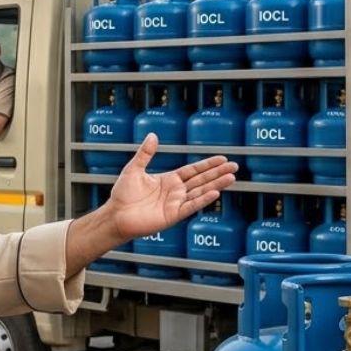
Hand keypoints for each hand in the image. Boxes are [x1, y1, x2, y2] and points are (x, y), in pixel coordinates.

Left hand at [105, 134, 237, 240]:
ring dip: (216, 185)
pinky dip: (202, 200)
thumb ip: (145, 154)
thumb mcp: (134, 169)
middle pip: (201, 180)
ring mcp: (176, 204)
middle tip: (234, 166)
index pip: (193, 171)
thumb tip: (153, 135)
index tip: (222, 159)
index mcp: (169, 180)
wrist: (116, 215)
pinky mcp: (173, 216)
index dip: (208, 165)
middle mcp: (176, 192)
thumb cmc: (123, 194)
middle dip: (218, 173)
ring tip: (231, 178)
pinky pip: (191, 206)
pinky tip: (215, 193)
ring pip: (200, 192)